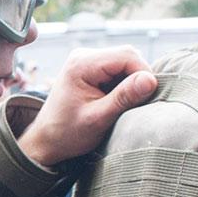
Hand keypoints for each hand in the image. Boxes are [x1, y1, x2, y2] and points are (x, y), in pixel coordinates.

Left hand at [17, 46, 158, 167]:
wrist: (46, 140)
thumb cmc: (67, 133)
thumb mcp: (98, 118)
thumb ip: (124, 97)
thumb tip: (151, 80)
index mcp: (82, 63)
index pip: (127, 55)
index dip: (144, 73)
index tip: (149, 97)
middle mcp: (84, 55)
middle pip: (128, 56)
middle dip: (139, 78)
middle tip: (137, 104)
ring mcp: (87, 61)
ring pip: (125, 63)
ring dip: (132, 83)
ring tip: (123, 106)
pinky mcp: (92, 70)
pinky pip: (117, 71)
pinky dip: (124, 86)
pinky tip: (116, 102)